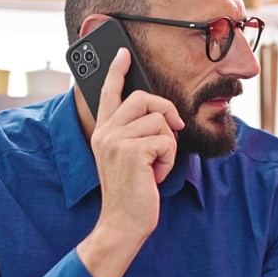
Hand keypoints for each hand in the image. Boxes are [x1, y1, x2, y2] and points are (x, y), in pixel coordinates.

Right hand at [78, 48, 184, 276]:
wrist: (123, 223)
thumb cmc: (131, 193)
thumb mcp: (128, 159)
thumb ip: (136, 134)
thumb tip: (163, 116)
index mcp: (103, 132)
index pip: (109, 93)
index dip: (117, 70)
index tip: (122, 54)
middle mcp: (106, 132)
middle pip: (144, 98)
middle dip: (167, 113)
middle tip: (174, 130)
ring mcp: (116, 141)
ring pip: (161, 123)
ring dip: (168, 147)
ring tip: (155, 167)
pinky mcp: (131, 152)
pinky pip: (166, 142)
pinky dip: (168, 161)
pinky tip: (155, 176)